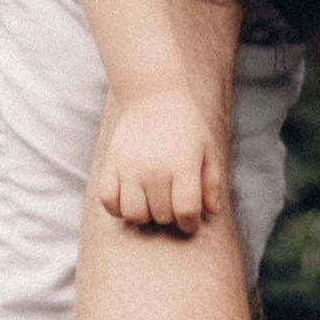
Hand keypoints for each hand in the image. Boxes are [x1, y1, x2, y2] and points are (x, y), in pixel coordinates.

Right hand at [97, 85, 223, 232]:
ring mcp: (130, 168)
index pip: (186, 211)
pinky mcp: (111, 165)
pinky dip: (117, 208)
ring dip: (146, 216)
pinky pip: (108, 201)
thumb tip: (211, 212)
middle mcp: (155, 170)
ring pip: (134, 214)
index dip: (190, 224)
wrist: (153, 95)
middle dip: (170, 217)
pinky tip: (130, 200)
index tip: (190, 222)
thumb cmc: (185, 125)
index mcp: (183, 166)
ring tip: (152, 204)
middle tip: (172, 205)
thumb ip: (211, 182)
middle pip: (161, 216)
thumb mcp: (207, 150)